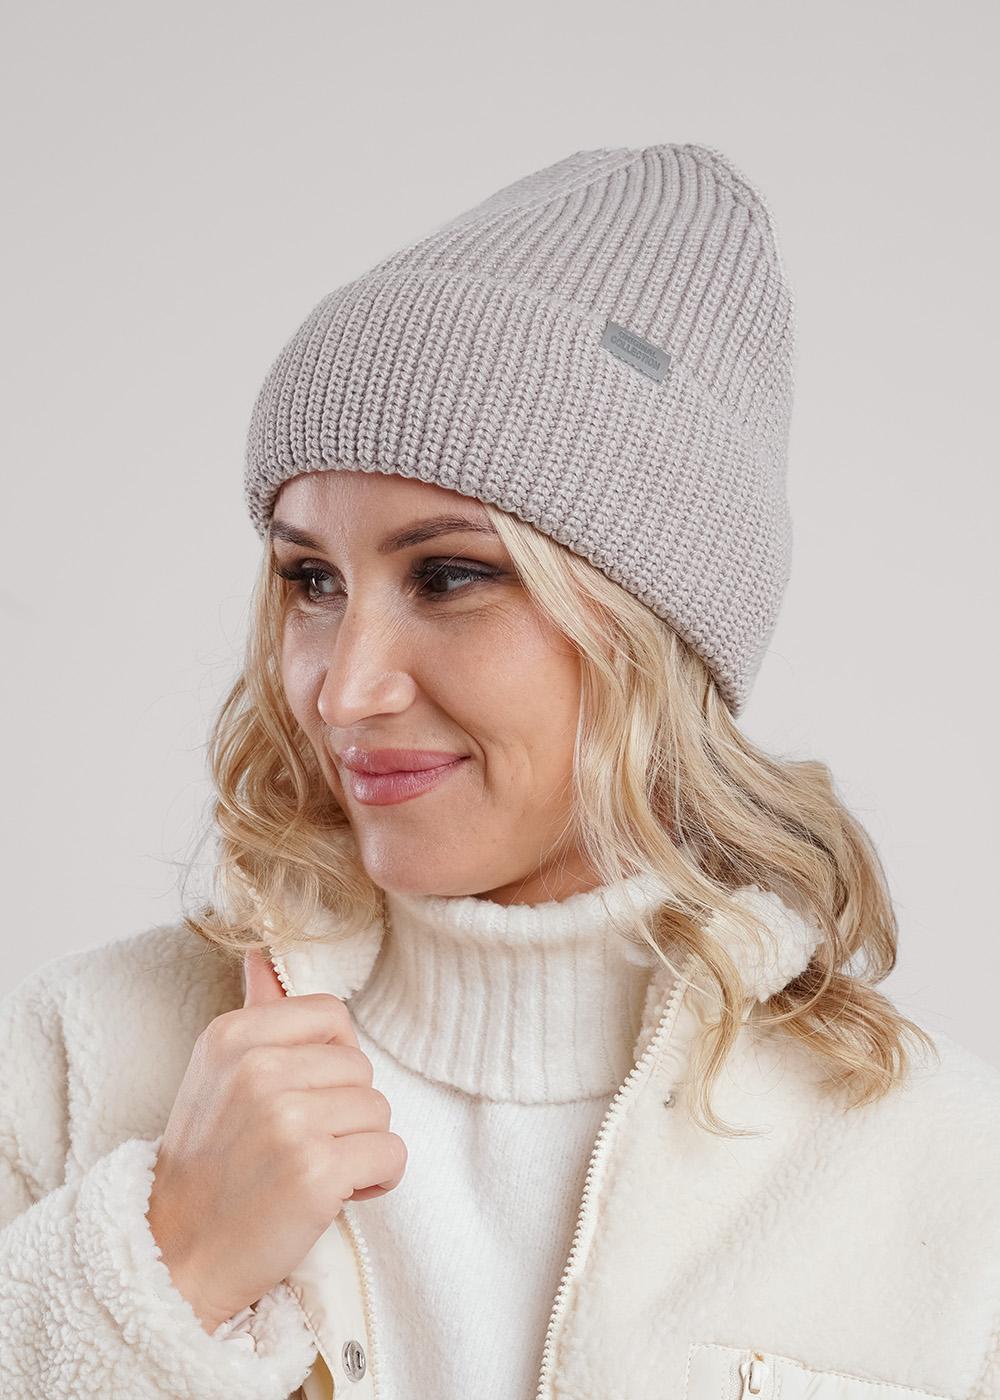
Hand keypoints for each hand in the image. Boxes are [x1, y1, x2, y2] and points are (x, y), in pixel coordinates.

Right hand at [145, 947, 406, 1333]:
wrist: (177, 1255)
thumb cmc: (208, 1163)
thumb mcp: (215, 1075)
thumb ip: (254, 1014)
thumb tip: (266, 955)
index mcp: (233, 1037)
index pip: (333, 1015)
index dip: (333, 1060)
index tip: (306, 1095)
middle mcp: (258, 1070)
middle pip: (361, 1067)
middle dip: (346, 1111)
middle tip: (300, 1146)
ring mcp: (287, 1120)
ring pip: (380, 1111)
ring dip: (360, 1147)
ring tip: (312, 1170)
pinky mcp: (317, 1172)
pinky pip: (392, 1154)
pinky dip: (376, 1180)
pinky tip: (334, 1194)